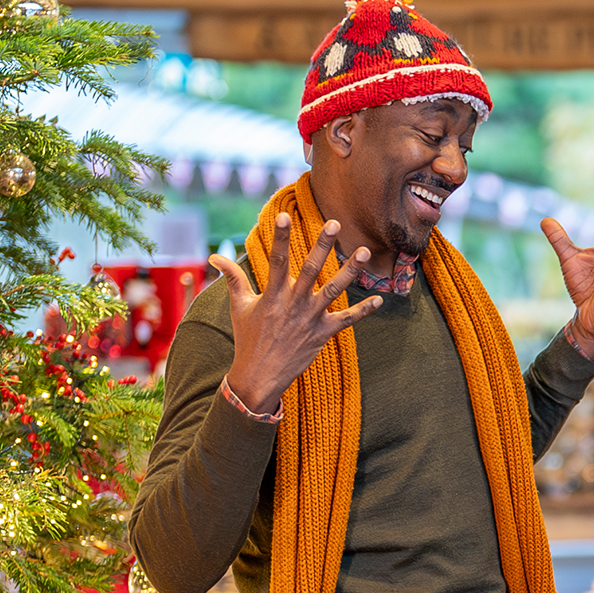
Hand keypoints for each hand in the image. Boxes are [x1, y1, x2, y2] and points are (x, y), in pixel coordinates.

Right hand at [216, 212, 379, 414]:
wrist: (259, 376)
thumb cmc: (248, 338)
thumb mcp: (239, 306)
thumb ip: (232, 278)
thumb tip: (213, 257)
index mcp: (272, 295)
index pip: (275, 260)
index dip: (279, 238)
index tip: (283, 216)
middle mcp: (293, 304)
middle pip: (310, 269)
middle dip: (322, 245)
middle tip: (335, 223)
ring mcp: (310, 319)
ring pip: (333, 291)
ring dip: (350, 271)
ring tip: (365, 252)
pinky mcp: (322, 334)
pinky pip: (347, 320)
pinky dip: (364, 310)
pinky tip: (380, 299)